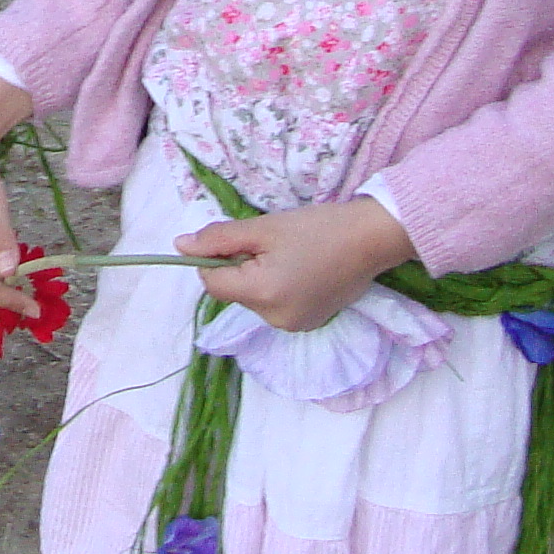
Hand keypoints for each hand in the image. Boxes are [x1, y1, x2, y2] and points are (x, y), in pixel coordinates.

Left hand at [177, 195, 414, 334]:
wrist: (373, 238)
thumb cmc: (319, 228)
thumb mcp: (264, 228)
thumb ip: (219, 238)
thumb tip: (181, 246)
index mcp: (262, 295)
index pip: (212, 283)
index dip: (214, 258)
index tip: (238, 239)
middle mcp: (275, 319)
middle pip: (234, 292)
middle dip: (241, 267)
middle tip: (272, 243)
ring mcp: (294, 326)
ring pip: (255, 299)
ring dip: (260, 278)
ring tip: (292, 255)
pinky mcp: (310, 323)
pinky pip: (276, 305)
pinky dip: (280, 288)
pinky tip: (304, 269)